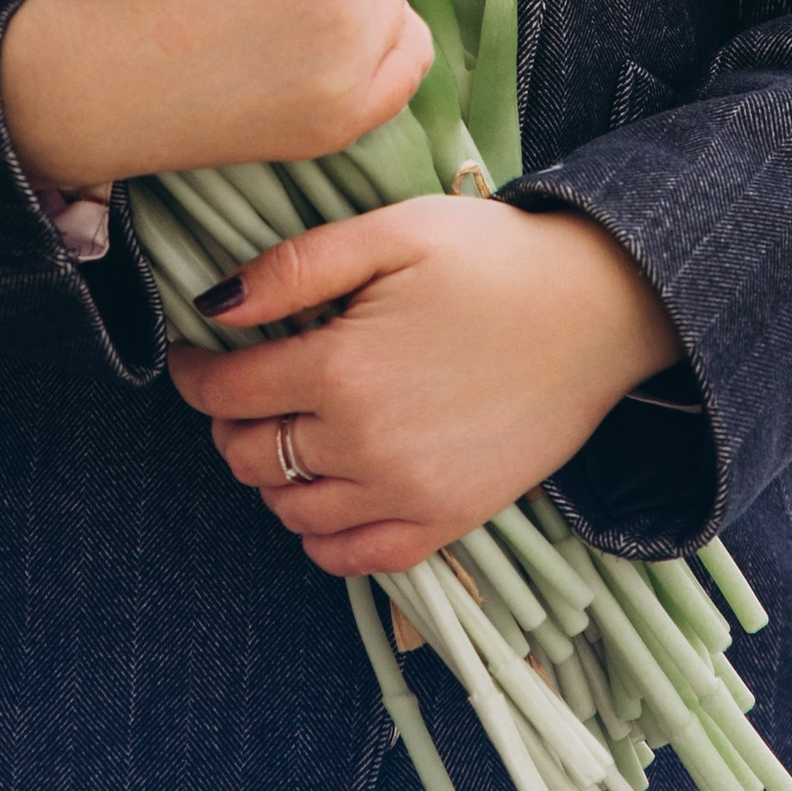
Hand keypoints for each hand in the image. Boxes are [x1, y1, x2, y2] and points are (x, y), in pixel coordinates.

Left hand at [166, 198, 680, 575]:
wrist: (599, 310)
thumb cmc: (495, 259)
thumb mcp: (393, 233)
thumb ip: (297, 267)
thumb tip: (215, 306)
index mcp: (342, 369)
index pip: (227, 391)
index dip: (194, 373)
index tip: (191, 356)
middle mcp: (364, 445)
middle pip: (249, 456)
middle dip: (228, 422)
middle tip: (242, 388)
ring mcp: (406, 493)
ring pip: (290, 509)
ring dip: (270, 474)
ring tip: (288, 430)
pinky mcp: (446, 520)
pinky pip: (352, 558)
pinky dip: (320, 535)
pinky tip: (326, 493)